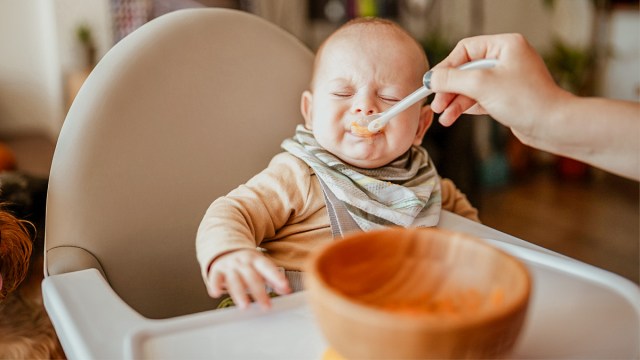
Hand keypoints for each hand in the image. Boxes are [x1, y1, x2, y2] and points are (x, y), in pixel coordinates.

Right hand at [205, 249, 290, 309]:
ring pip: (235, 279)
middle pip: (252, 277)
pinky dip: (215, 285)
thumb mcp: (261, 266)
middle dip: (259, 292)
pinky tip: (216, 293)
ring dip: (240, 293)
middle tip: (266, 306)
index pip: (267, 267)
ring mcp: (229, 265)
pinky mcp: (216, 270)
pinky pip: (215, 277)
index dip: (276, 277)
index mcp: (256, 259)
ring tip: (245, 306)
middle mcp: (243, 261)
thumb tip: (287, 290)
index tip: (284, 287)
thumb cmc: (247, 263)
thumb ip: (273, 279)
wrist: (226, 248)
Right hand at [429, 33, 571, 134]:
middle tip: (436, 104)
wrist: (552, 126)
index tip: (432, 83)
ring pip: (471, 86)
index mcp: (505, 45)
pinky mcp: (506, 96)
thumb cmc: (526, 100)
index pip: (465, 49)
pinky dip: (466, 107)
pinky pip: (479, 98)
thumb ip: (452, 79)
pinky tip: (453, 117)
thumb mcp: (482, 85)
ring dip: (455, 102)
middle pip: (466, 70)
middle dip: (449, 89)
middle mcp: (506, 58)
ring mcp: (506, 78)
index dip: (446, 67)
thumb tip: (430, 78)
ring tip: (444, 117)